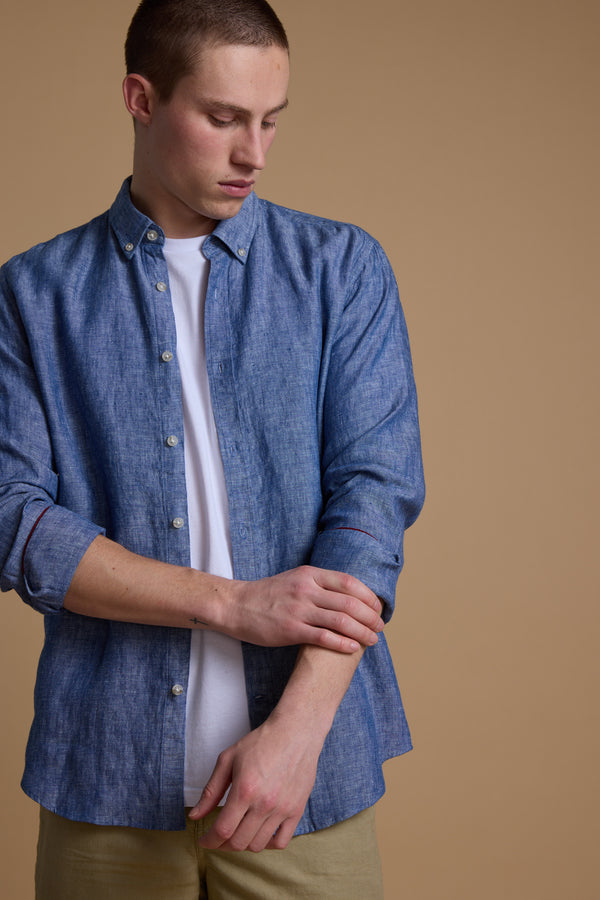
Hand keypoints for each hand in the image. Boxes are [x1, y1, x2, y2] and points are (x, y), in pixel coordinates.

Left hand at [189, 713, 322, 851]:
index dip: (209, 840)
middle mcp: (264, 804)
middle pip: (238, 842)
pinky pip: (281, 842)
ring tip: (238, 831)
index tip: (204, 840)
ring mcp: (283, 809)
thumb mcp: (228, 759)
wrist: (295, 731)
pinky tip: (260, 833)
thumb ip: (211, 790)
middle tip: (218, 836)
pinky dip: (268, 844)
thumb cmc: (261, 742)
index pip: (222, 830)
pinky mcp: (297, 810)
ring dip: (243, 843)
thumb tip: (195, 816)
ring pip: (258, 845)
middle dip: (222, 844)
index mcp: (244, 790)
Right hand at [220, 565, 382, 652]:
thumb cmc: (267, 594)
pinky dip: (343, 643)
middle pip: (349, 602)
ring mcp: (299, 610)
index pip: (348, 582)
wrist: (237, 605)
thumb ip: (319, 584)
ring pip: (341, 620)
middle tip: (380, 627)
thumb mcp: (295, 579)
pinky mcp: (291, 630)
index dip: (368, 596)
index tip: (377, 608)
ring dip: (362, 631)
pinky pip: (324, 637)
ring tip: (372, 640)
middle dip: (370, 617)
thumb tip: (348, 594)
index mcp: (309, 574)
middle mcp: (306, 589)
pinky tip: (353, 647)